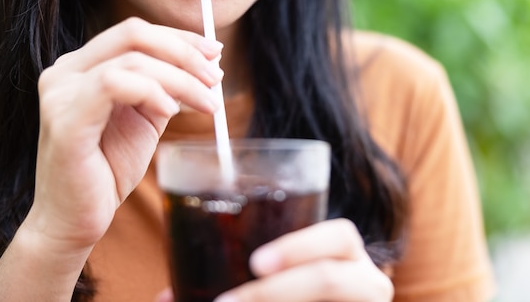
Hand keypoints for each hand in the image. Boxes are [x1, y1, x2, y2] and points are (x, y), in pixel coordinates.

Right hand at [23, 18, 222, 253]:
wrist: (75, 219)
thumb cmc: (108, 170)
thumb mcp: (145, 118)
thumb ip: (166, 88)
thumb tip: (207, 64)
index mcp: (83, 67)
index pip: (135, 33)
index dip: (180, 37)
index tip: (215, 51)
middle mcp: (66, 72)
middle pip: (133, 34)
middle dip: (184, 52)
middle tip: (216, 78)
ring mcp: (61, 92)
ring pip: (132, 59)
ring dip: (180, 78)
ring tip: (205, 103)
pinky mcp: (65, 119)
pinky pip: (114, 84)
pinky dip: (151, 91)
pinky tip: (170, 111)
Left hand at [155, 219, 393, 301]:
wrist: (320, 296)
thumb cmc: (296, 282)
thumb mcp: (277, 274)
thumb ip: (231, 274)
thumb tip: (164, 298)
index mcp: (346, 255)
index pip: (339, 235)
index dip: (300, 246)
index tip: (255, 264)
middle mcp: (365, 280)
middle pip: (334, 277)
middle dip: (282, 289)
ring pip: (332, 293)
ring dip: (279, 299)